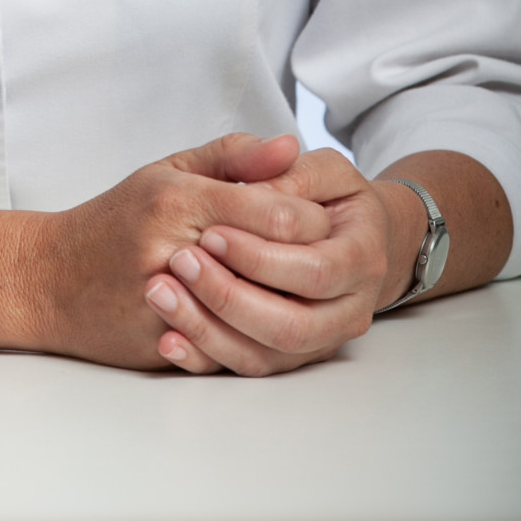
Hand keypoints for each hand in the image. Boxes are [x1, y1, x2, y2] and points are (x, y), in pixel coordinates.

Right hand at [27, 132, 330, 369]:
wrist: (47, 279)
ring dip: (290, 304)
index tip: (321, 219)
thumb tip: (289, 145)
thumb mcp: (166, 171)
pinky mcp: (167, 343)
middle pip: (279, 262)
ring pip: (264, 313)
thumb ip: (232, 156)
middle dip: (310, 262)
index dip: (313, 218)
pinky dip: (260, 337)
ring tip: (300, 291)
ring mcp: (171, 303)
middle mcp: (175, 248)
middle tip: (322, 258)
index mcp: (181, 199)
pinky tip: (271, 324)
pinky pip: (234, 348)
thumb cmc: (112, 221)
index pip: (279, 211)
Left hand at [141, 147, 424, 375]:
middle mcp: (350, 308)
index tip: (209, 231)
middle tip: (179, 261)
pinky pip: (250, 368)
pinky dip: (206, 358)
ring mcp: (321, 338)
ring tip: (159, 293)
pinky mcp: (290, 356)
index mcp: (361, 256)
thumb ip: (290, 167)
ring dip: (210, 330)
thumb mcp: (319, 169)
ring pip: (269, 355)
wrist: (347, 239)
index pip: (313, 268)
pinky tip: (166, 340)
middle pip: (292, 324)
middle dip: (230, 296)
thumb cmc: (326, 198)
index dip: (259, 254)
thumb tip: (277, 152)